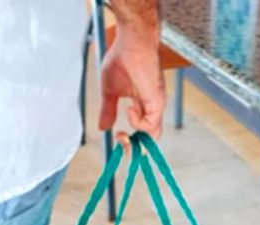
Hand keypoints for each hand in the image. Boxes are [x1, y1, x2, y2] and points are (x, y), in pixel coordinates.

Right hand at [98, 29, 165, 145]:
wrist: (130, 42)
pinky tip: (129, 108)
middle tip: (121, 141)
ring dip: (136, 137)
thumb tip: (103, 129)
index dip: (132, 139)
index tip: (118, 137)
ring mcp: (156, 105)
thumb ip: (108, 110)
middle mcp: (152, 107)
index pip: (143, 130)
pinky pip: (150, 124)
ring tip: (124, 125)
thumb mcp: (109, 91)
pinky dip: (138, 123)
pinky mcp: (157, 101)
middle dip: (135, 147)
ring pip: (153, 134)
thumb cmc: (121, 59)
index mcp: (142, 104)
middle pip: (150, 138)